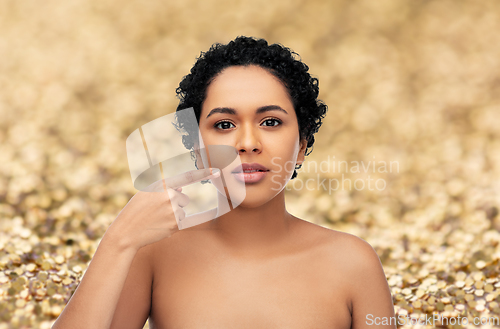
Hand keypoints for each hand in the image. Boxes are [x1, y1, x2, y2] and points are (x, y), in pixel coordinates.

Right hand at [105, 168, 219, 250]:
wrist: (126, 232)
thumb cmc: (135, 211)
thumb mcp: (147, 193)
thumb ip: (165, 189)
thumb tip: (182, 190)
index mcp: (161, 185)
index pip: (187, 177)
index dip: (204, 173)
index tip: (218, 171)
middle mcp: (169, 196)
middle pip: (184, 199)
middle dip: (175, 204)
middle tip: (157, 210)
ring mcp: (173, 211)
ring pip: (182, 211)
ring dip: (173, 216)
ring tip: (156, 219)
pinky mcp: (175, 225)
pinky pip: (181, 222)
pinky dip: (174, 224)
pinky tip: (160, 226)